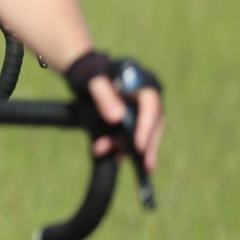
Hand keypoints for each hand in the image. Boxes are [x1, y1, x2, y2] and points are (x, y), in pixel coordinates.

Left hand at [72, 53, 162, 172]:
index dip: (146, 127)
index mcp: (145, 85)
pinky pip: (132, 136)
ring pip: (142, 134)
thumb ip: (104, 95)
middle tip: (146, 166)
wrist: (86, 74)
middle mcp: (148, 100)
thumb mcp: (94, 80)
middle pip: (153, 125)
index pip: (151, 107)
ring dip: (128, 147)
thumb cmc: (92, 72)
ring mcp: (141, 112)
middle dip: (147, 146)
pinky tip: (115, 156)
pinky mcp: (133, 121)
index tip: (139, 146)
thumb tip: (117, 118)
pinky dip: (123, 146)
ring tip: (114, 157)